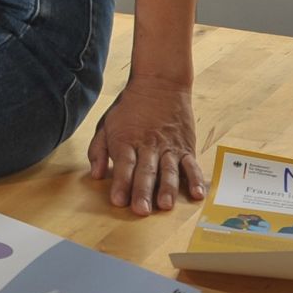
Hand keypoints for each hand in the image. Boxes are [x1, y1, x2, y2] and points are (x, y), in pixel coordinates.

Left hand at [86, 77, 205, 213]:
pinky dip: (195, 180)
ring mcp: (169, 147)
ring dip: (167, 188)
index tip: (118, 200)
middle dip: (142, 191)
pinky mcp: (185, 147)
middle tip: (141, 210)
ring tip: (165, 205)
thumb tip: (96, 174)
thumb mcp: (107, 123)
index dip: (121, 183)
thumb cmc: (130, 106)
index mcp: (126, 140)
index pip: (124, 164)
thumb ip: (99, 150)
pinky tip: (197, 194)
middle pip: (145, 171)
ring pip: (168, 170)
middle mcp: (148, 145)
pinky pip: (191, 165)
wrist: (160, 82)